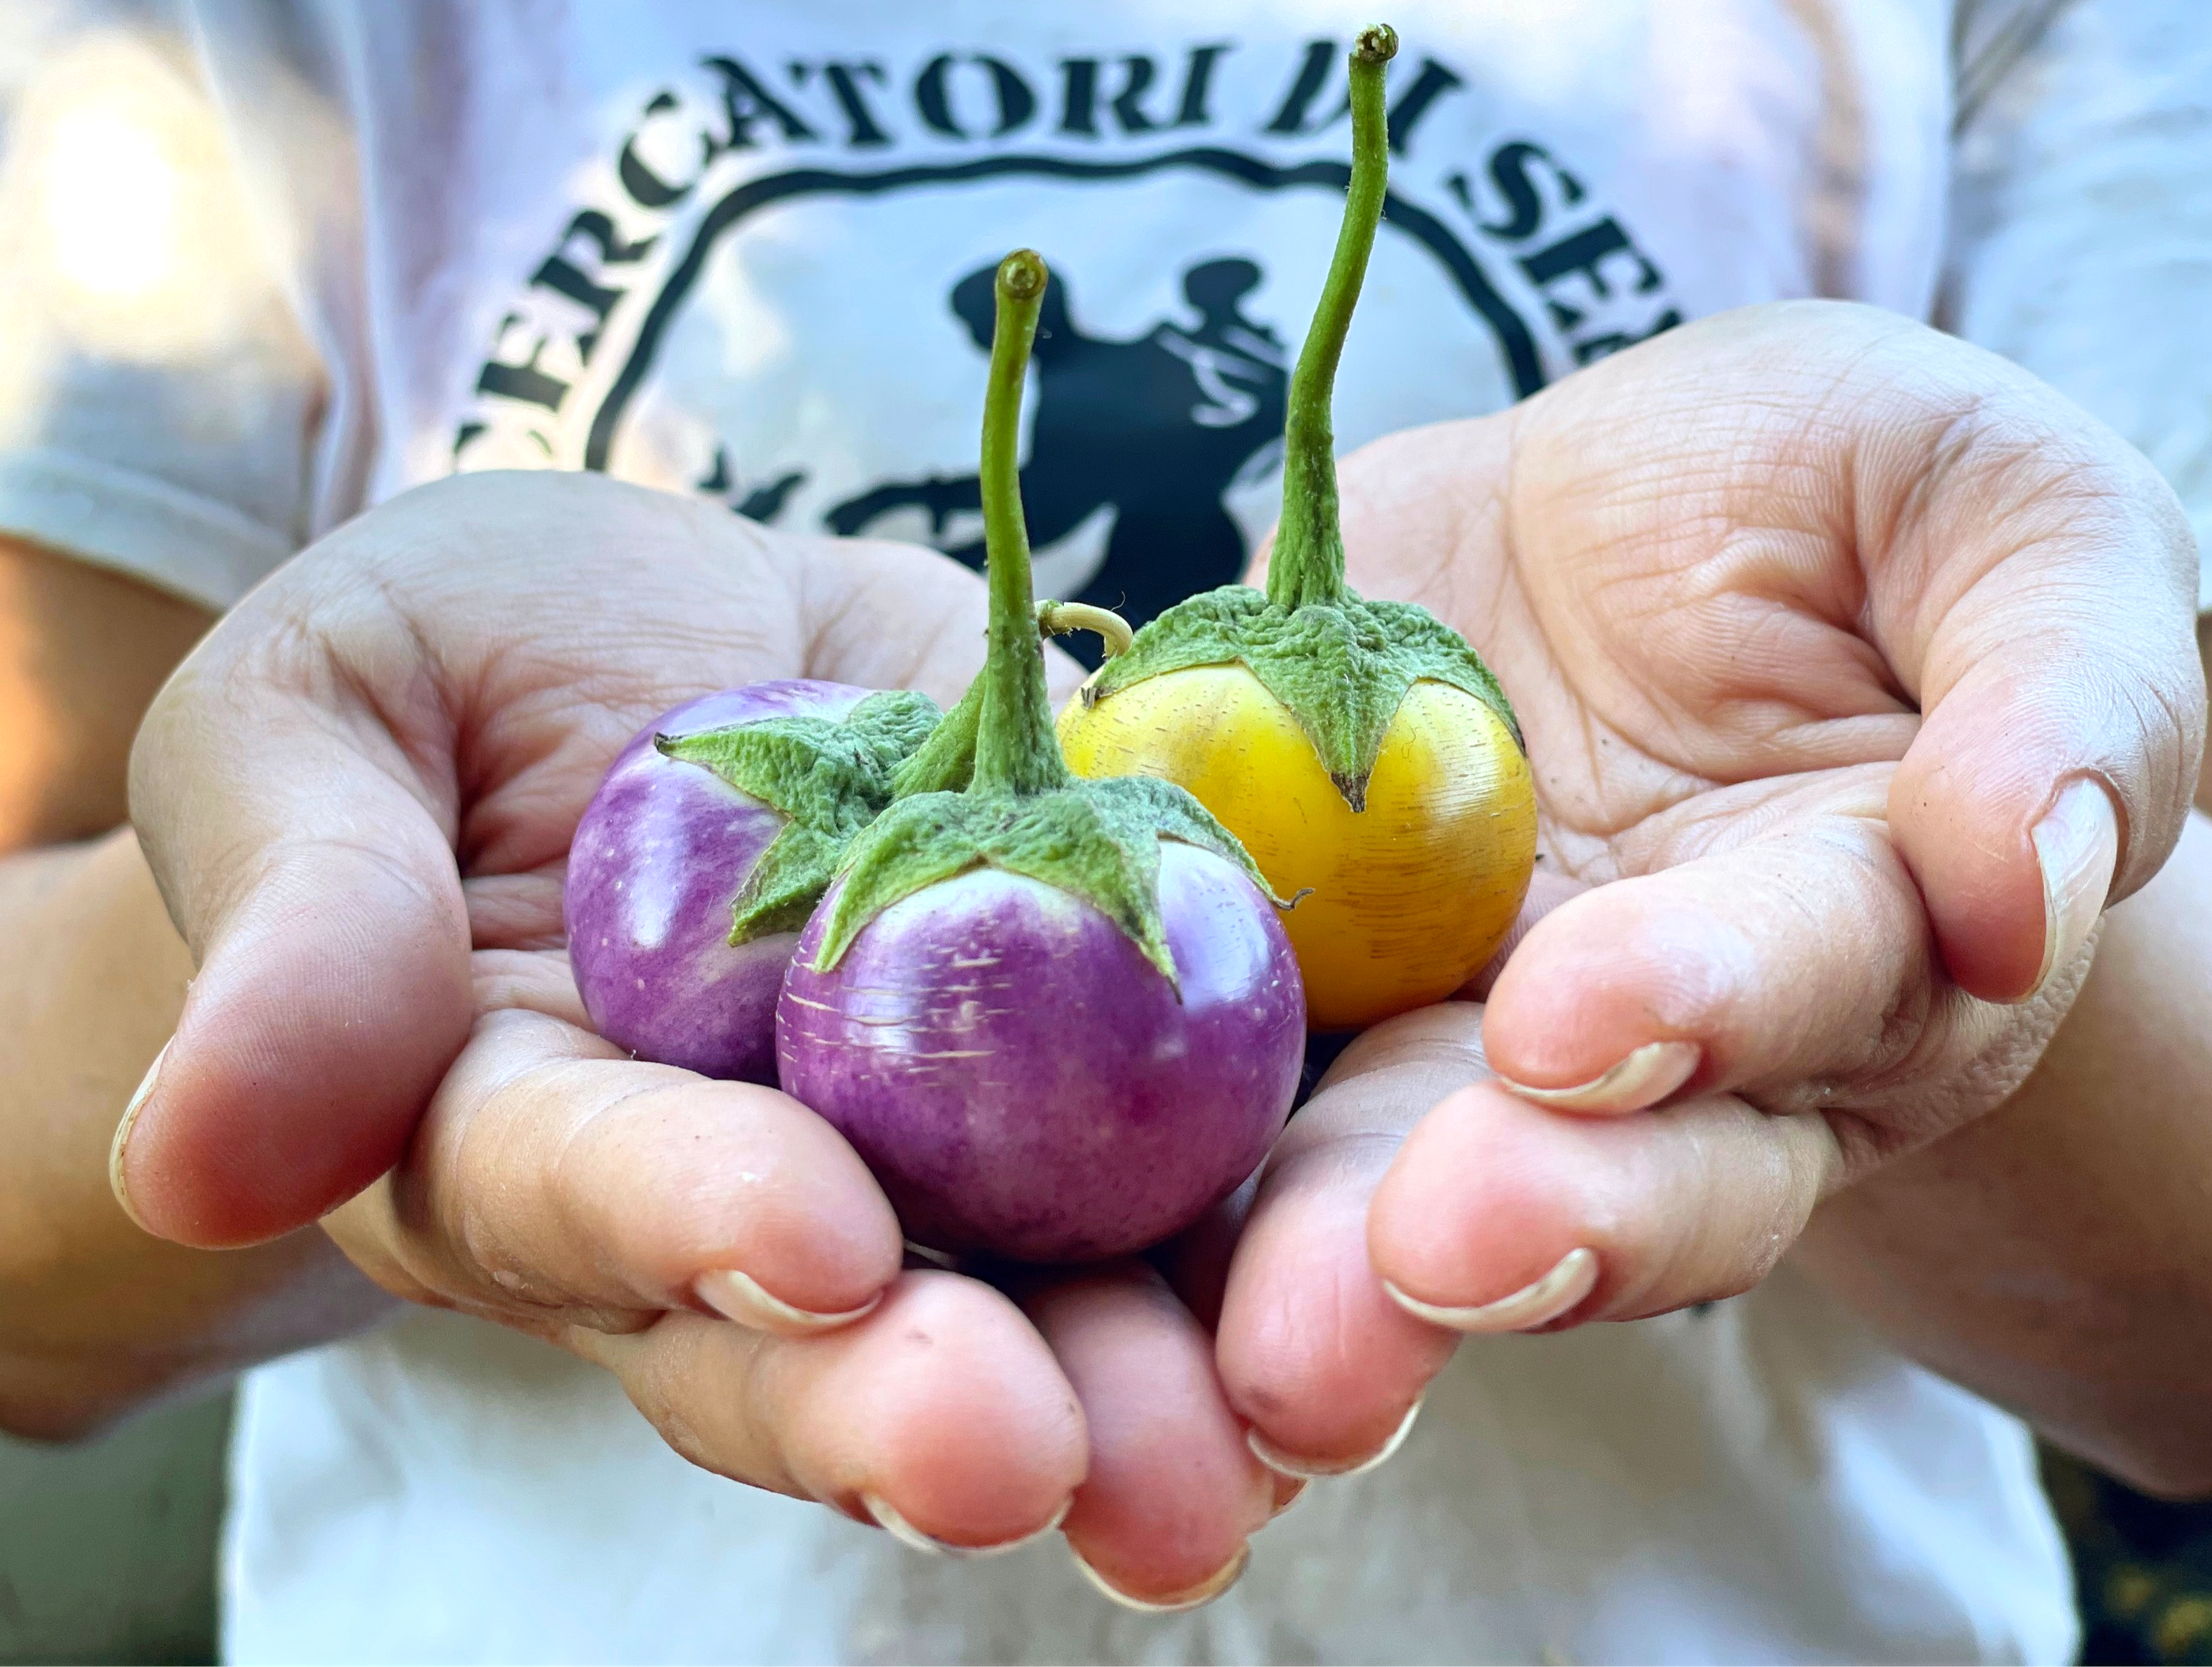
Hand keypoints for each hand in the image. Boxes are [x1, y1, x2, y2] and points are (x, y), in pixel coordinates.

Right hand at [120, 472, 1279, 1600]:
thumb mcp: (328, 725)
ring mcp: (945, 1135)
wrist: (671, 621)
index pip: (592, 1204)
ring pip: (1038, 1290)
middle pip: (833, 1331)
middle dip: (931, 1397)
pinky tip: (1378, 1264)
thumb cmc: (448, 674)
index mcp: (533, 1138)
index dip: (685, 1228)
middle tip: (1040, 1454)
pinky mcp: (1104, 1040)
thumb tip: (199, 1154)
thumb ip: (296, 928)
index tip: (798, 1241)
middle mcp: (753, 1193)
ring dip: (1145, 1377)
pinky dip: (1280, 1208)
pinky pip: (1196, 1141)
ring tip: (1261, 1438)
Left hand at [1216, 300, 2204, 1470]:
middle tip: (1420, 1260)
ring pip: (1411, 1187)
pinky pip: (1224, 1091)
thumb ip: (2060, 680)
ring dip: (1338, 1267)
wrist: (1607, 538)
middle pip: (1617, 1173)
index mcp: (1866, 940)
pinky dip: (1168, 1163)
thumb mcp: (1989, 515)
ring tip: (1276, 1341)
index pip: (1808, 988)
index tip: (1579, 1021)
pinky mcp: (1296, 1001)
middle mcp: (1665, 1056)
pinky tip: (1084, 1219)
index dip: (1708, 1007)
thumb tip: (2025, 874)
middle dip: (1527, 1220)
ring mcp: (1458, 1048)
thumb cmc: (1835, 509)